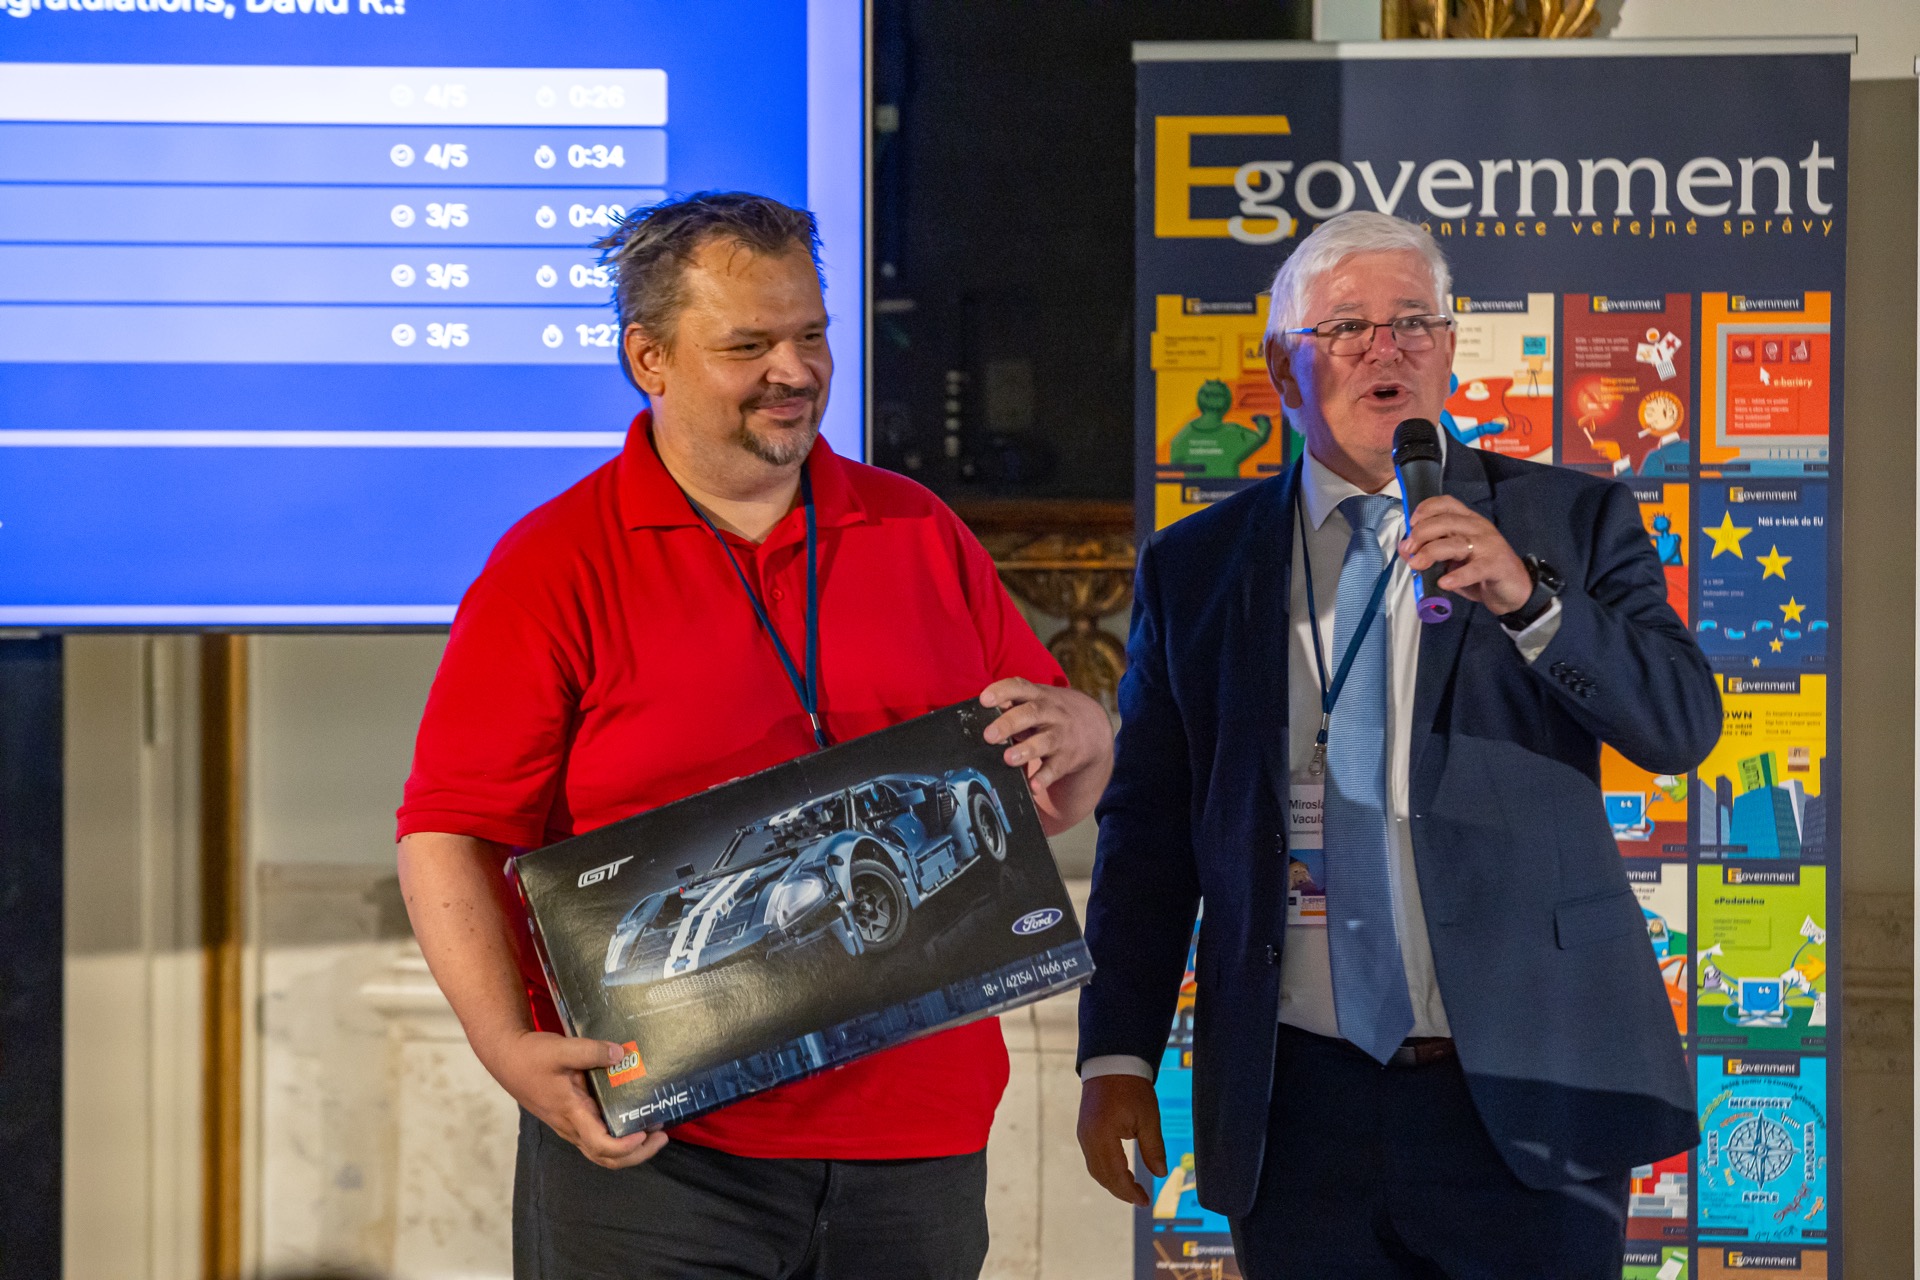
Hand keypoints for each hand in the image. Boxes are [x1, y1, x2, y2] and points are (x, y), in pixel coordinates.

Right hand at [477, 1029, 668, 1169]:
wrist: (508, 1058)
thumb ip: (592, 1051)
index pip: (600, 1144)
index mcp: (570, 1113)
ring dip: (630, 1148)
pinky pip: (598, 1137)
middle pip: (606, 1157)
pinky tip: (634, 1118)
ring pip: (602, 1151)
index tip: (644, 1133)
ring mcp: (571, 1125)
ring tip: (655, 1130)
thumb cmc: (531, 1056)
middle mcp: (572, 1126)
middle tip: (662, 1136)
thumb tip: (621, 1054)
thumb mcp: (561, 1048)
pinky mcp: (572, 1118)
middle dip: (637, 1154)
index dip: (625, 1147)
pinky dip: (619, 1136)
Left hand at [979, 678, 1113, 832]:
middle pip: (1031, 713)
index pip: (1020, 687)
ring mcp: (1061, 736)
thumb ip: (1009, 705)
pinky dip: (1044, 778)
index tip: (984, 700)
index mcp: (1038, 696)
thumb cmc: (1048, 714)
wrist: (1093, 729)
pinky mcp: (1067, 759)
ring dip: (1026, 750)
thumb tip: (973, 715)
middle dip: (1009, 723)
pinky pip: (1055, 769)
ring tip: (1008, 759)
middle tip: (989, 735)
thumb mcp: (1034, 702)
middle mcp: (1051, 713)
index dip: (1002, 691)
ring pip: (1045, 741)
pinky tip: (1033, 787)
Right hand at [1077, 1074, 1165, 1205]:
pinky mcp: (1084, 1130)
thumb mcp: (1148, 1118)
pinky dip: (1106, 1170)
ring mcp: (1083, 1134)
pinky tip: (1121, 1172)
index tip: (1145, 1201)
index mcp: (1103, 1135)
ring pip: (1095, 1169)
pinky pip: (1093, 1159)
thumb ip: (1153, 1148)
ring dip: (1113, 1182)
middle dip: (1121, 1191)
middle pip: (1102, 1176)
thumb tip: (1160, 1174)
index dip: (1130, 1191)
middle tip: (1141, 1199)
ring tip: (1132, 1189)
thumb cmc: (1131, 1087)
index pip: (1116, 1174)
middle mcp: (1088, 1138)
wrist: (1111, 1063)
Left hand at [1397, 495, 1533, 615]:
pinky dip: (1457, 576)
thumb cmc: (1480, 572)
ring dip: (1431, 552)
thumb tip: (1404, 549)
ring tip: (1417, 565)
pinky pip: (1474, 569)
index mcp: (1468, 521)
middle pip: (1446, 522)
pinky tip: (1444, 582)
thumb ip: (1429, 552)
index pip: (1447, 504)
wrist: (1515, 590)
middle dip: (1422, 533)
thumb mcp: (1452, 561)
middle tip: (1409, 550)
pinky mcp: (1496, 565)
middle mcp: (1478, 528)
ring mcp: (1489, 546)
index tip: (1411, 523)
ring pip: (1456, 543)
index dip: (1426, 509)